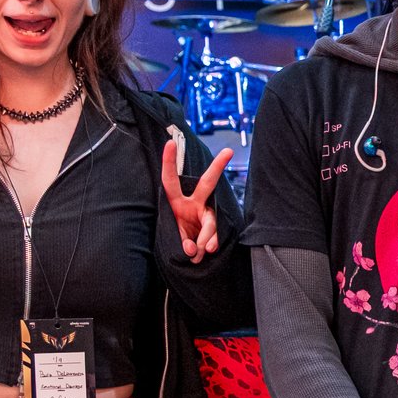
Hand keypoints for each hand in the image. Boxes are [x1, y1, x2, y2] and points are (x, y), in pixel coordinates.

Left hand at [162, 137, 233, 259]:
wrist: (188, 253)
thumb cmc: (177, 238)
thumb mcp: (173, 238)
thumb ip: (182, 242)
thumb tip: (193, 249)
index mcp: (176, 200)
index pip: (171, 179)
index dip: (170, 162)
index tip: (171, 143)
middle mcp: (194, 202)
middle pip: (207, 183)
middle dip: (217, 167)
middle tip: (228, 151)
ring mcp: (206, 214)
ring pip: (210, 223)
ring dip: (204, 240)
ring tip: (196, 254)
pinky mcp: (215, 227)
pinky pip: (216, 236)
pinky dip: (209, 246)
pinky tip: (207, 252)